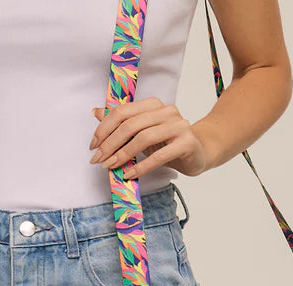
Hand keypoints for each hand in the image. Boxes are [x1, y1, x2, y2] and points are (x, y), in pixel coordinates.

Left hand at [89, 97, 209, 179]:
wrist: (199, 152)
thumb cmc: (168, 143)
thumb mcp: (142, 132)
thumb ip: (122, 122)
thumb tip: (96, 112)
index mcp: (153, 105)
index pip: (122, 112)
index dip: (104, 129)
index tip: (93, 146)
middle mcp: (166, 111)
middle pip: (130, 125)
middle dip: (110, 144)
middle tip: (99, 160)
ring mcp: (178, 126)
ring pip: (143, 138)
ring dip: (123, 155)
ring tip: (112, 166)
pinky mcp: (186, 143)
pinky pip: (159, 156)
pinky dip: (142, 166)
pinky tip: (130, 174)